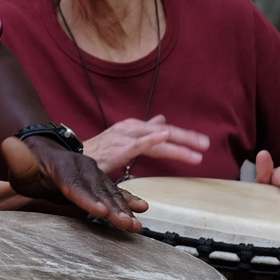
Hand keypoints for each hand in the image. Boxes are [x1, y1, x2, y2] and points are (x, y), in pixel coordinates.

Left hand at [3, 135, 145, 231]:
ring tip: (134, 224)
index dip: (87, 198)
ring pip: (110, 192)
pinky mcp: (100, 180)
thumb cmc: (30, 167)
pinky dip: (129, 199)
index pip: (74, 185)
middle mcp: (82, 167)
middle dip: (113, 208)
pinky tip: (142, 207)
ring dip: (124, 208)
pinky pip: (116, 190)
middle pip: (97, 191)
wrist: (42, 155)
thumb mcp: (19, 164)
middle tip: (125, 224)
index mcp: (62, 166)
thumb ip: (16, 158)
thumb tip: (7, 143)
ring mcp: (94, 173)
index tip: (100, 210)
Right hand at [85, 116, 208, 173]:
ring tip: (197, 147)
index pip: (163, 130)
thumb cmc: (97, 151)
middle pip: (164, 132)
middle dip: (187, 137)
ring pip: (157, 137)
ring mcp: (125, 137)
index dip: (183, 135)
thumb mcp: (124, 139)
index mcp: (134, 128)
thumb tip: (162, 121)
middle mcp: (131, 129)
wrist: (74, 157)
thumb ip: (145, 132)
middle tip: (206, 144)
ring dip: (179, 141)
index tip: (201, 143)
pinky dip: (152, 138)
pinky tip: (165, 136)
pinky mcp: (118, 148)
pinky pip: (139, 143)